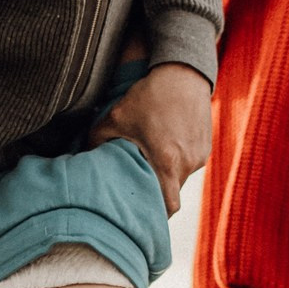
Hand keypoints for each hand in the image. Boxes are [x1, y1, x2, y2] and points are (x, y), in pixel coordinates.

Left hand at [95, 61, 210, 214]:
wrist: (183, 72)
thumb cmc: (148, 96)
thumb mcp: (115, 117)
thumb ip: (97, 141)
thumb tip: (83, 157)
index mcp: (167, 162)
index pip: (168, 206)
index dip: (157, 214)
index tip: (144, 215)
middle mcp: (188, 163)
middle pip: (172, 193)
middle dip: (157, 193)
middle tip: (140, 187)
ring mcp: (200, 155)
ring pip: (181, 178)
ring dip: (167, 175)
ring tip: (152, 160)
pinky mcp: (205, 146)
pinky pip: (190, 163)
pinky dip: (177, 161)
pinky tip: (166, 145)